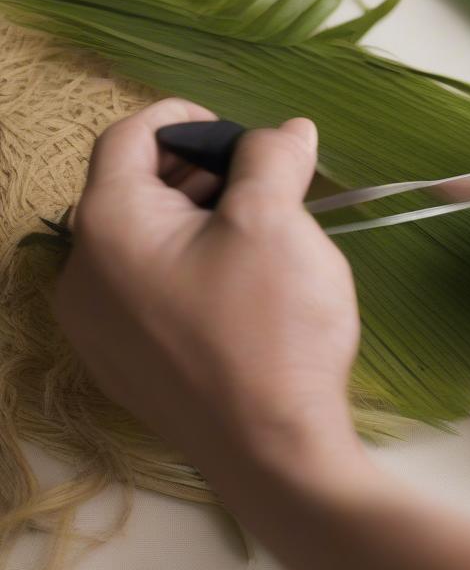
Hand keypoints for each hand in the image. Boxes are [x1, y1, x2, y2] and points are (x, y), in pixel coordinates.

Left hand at [56, 98, 469, 569]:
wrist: (274, 452)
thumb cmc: (270, 326)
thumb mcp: (275, 221)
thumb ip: (272, 157)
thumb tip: (287, 129)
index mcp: (107, 227)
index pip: (128, 136)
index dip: (185, 117)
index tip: (241, 131)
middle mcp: (82, 276)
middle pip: (133, 187)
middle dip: (201, 170)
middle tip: (264, 182)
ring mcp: (98, 328)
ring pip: (143, 240)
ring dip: (198, 216)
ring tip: (261, 229)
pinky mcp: (126, 364)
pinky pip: (147, 288)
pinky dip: (188, 263)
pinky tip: (242, 283)